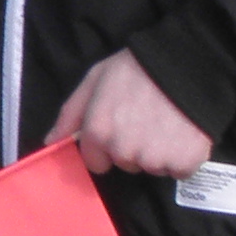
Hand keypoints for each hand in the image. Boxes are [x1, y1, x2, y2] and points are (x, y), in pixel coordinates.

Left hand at [48, 49, 214, 179]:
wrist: (185, 65)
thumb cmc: (135, 69)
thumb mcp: (94, 80)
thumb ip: (70, 114)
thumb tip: (51, 141)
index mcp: (99, 132)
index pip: (95, 163)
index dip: (105, 148)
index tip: (118, 130)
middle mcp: (124, 150)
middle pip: (125, 164)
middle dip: (132, 148)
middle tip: (144, 119)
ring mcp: (154, 159)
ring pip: (152, 168)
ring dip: (158, 152)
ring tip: (165, 122)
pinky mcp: (184, 163)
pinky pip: (178, 170)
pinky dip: (182, 157)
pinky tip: (182, 132)